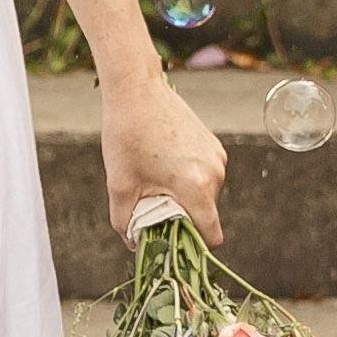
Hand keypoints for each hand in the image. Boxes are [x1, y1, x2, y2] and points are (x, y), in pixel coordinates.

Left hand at [99, 68, 227, 249]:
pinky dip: (189, 178)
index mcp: (196, 187)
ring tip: (156, 179)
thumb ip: (125, 221)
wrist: (137, 89)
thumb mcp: (119, 184)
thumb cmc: (126, 135)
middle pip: (206, 214)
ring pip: (206, 194)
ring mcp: (217, 157)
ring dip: (185, 196)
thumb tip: (133, 242)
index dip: (194, 246)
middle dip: (182, 217)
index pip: (212, 236)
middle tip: (153, 204)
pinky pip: (206, 175)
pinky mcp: (213, 145)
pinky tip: (164, 163)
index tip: (172, 241)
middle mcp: (215, 173)